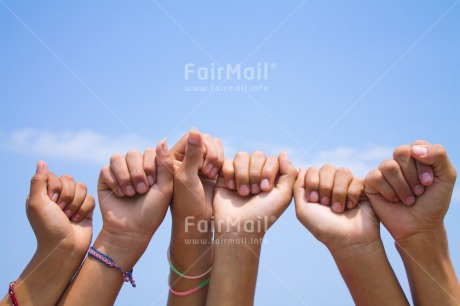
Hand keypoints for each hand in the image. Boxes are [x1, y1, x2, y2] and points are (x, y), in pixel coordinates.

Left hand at [27, 161, 94, 253]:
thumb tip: (41, 162)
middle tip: (61, 211)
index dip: (56, 187)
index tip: (52, 202)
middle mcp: (59, 195)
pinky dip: (85, 209)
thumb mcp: (37, 203)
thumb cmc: (49, 227)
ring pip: (82, 187)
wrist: (66, 247)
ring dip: (76, 204)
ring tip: (70, 217)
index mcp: (44, 193)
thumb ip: (38, 181)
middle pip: (69, 179)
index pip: (54, 176)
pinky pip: (91, 197)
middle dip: (67, 196)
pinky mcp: (86, 208)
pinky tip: (78, 220)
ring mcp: (73, 201)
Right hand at [97, 140, 173, 260]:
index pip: (150, 151)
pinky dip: (114, 182)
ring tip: (131, 193)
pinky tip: (120, 194)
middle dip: (137, 172)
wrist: (133, 230)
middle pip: (132, 153)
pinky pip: (105, 169)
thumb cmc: (152, 211)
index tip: (152, 184)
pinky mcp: (105, 179)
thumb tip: (162, 139)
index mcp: (151, 166)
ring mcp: (119, 171)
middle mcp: (135, 166)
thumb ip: (165, 164)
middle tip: (142, 190)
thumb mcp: (165, 187)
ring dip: (125, 177)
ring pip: (117, 158)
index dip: (150, 165)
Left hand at [169, 129, 223, 222]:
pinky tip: (219, 179)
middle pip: (205, 139)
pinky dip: (223, 164)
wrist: (198, 223)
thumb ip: (192, 154)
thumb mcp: (186, 177)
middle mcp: (186, 157)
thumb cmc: (187, 203)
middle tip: (207, 173)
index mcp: (174, 156)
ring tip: (211, 176)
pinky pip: (222, 156)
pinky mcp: (213, 169)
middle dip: (210, 155)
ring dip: (217, 159)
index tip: (200, 168)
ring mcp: (200, 162)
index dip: (200, 149)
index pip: (192, 137)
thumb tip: (194, 129)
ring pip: (215, 146)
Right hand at [213, 151, 296, 236]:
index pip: (272, 158)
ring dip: (242, 175)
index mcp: (272, 176)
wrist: (238, 226)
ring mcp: (241, 172)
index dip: (268, 171)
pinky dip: (230, 175)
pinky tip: (231, 188)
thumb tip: (282, 152)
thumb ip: (289, 173)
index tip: (265, 189)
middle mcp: (257, 171)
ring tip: (243, 193)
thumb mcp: (283, 195)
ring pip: (242, 156)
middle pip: (257, 155)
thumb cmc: (263, 214)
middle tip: (253, 192)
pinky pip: (227, 162)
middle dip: (254, 174)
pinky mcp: (225, 175)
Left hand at [294, 165, 378, 250]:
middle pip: (327, 167)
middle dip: (325, 187)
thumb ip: (298, 188)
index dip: (312, 182)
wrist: (347, 240)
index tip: (314, 200)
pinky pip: (357, 180)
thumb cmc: (324, 228)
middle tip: (326, 205)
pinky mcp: (363, 188)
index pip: (313, 169)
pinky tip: (351, 207)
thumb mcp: (303, 210)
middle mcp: (332, 183)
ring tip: (338, 209)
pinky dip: (352, 195)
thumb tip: (302, 167)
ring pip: (342, 172)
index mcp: (317, 186)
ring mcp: (348, 185)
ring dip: (338, 192)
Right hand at [365, 141, 456, 241]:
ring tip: (408, 200)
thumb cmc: (433, 203)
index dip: (424, 165)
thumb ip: (438, 155)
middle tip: (419, 192)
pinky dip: (389, 192)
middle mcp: (398, 161)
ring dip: (402, 187)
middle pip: (401, 152)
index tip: (429, 183)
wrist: (420, 227)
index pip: (417, 145)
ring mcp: (383, 171)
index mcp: (416, 156)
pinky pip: (376, 177)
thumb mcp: (446, 177)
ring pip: (389, 166)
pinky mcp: (371, 182)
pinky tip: (394, 200)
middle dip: (413, 176)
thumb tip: (413, 149)